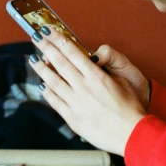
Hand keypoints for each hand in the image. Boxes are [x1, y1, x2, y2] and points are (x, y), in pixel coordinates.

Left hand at [30, 26, 146, 155]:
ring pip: (53, 81)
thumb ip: (104, 71)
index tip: (49, 32)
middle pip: (60, 62)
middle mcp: (83, 87)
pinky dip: (47, 92)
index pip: (73, 52)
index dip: (59, 40)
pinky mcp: (73, 118)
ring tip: (33, 60)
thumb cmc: (130, 108)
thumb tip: (92, 62)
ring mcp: (76, 103)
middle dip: (46, 47)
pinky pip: (55, 102)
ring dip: (42, 69)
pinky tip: (43, 86)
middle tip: (36, 37)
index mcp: (96, 76)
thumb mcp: (121, 82)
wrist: (132, 134)